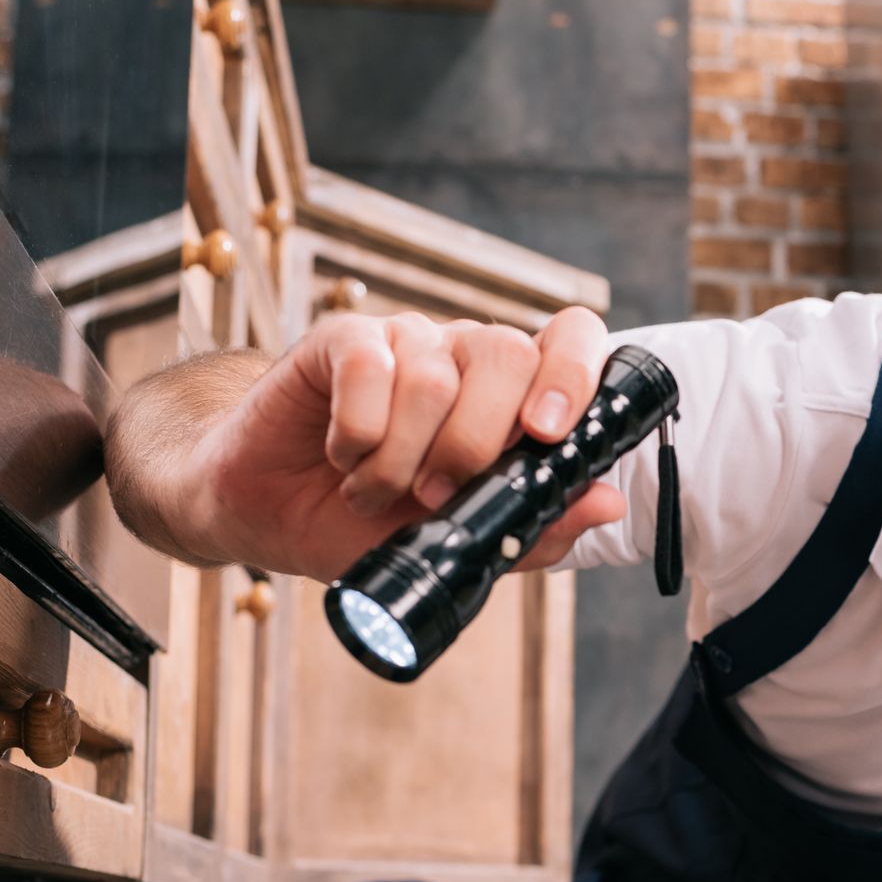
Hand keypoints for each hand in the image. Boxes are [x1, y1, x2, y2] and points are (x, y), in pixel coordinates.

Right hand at [180, 307, 626, 580]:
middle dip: (475, 444)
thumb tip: (609, 503)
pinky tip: (344, 457)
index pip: (570, 338)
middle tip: (434, 495)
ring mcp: (407, 340)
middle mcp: (465, 355)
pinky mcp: (345, 339)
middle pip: (507, 356)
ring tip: (373, 490)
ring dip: (402, 458)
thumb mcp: (461, 543)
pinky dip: (358, 434)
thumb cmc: (371, 523)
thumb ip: (536, 526)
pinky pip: (370, 368)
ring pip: (435, 378)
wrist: (273, 514)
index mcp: (509, 394)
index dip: (574, 372)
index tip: (550, 433)